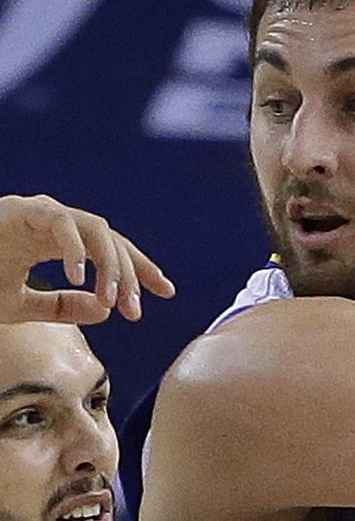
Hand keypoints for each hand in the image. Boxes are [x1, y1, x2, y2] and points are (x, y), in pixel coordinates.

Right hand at [0, 194, 175, 324]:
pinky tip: (82, 279)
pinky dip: (75, 249)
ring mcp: (39, 212)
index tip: (168, 292)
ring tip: (113, 298)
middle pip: (112, 240)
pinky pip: (61, 223)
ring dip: (110, 264)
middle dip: (131, 274)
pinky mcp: (21, 209)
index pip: (114, 251)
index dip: (141, 269)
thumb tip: (107, 311)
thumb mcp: (20, 305)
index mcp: (59, 241)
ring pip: (95, 230)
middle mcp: (55, 222)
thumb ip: (63, 307)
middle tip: (136, 309)